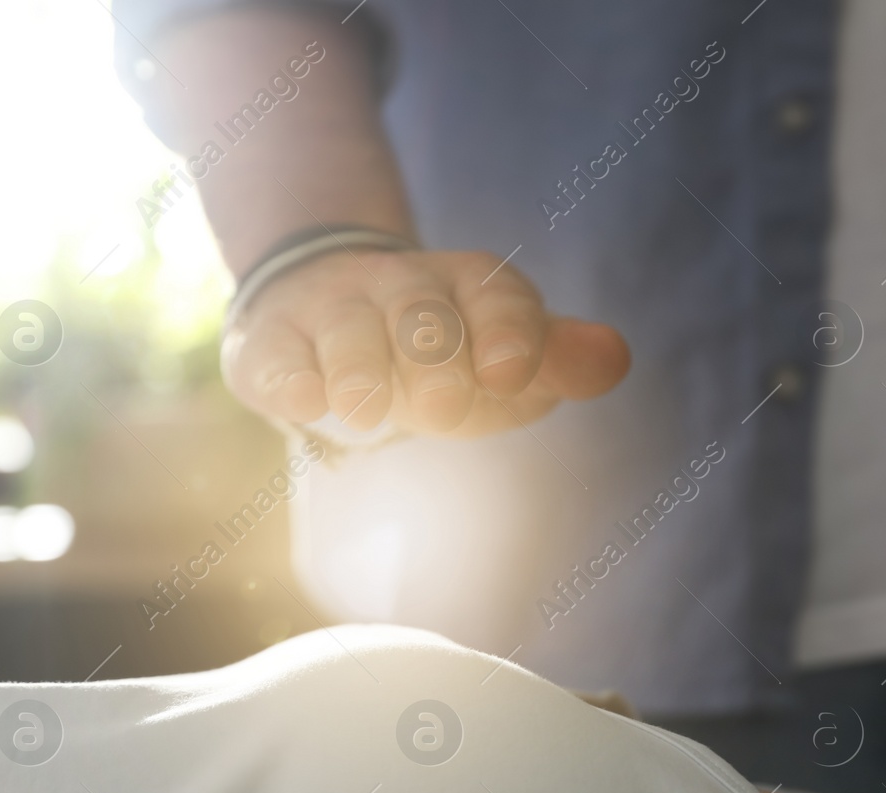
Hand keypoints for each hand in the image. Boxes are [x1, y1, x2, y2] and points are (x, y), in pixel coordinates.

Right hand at [220, 249, 630, 435]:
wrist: (322, 315)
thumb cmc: (432, 352)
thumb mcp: (498, 357)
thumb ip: (556, 360)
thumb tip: (615, 358)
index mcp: (465, 286)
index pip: (497, 296)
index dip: (507, 331)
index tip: (512, 373)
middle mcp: (397, 287)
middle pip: (419, 312)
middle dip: (431, 358)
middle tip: (441, 409)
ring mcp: (329, 311)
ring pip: (346, 330)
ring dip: (358, 368)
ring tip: (367, 412)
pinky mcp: (270, 344)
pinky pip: (275, 353)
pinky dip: (286, 374)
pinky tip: (301, 398)